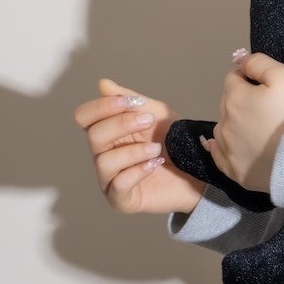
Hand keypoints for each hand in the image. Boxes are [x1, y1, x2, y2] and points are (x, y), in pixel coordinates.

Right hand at [74, 78, 204, 214]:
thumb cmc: (174, 142)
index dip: (102, 107)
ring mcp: (110, 179)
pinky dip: (138, 171)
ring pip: (104, 162)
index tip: (131, 103)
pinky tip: (155, 163)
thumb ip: (131, 101)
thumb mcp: (157, 114)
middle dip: (122, 125)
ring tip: (157, 148)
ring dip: (134, 151)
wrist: (198, 170)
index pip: (84, 117)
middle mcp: (103, 155)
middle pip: (93, 136)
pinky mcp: (122, 200)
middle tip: (149, 122)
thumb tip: (103, 84)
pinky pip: (118, 185)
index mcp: (108, 133)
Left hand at [204, 50, 283, 192]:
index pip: (234, 78)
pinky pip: (219, 156)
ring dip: (234, 124)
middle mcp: (224, 122)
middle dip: (242, 101)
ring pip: (223, 129)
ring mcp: (227, 149)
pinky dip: (222, 149)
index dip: (249, 78)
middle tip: (267, 107)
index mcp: (235, 97)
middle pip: (228, 103)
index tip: (266, 85)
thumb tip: (240, 59)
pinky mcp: (234, 171)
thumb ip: (259, 63)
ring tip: (257, 129)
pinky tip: (228, 146)